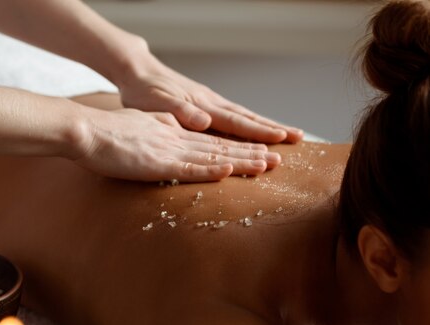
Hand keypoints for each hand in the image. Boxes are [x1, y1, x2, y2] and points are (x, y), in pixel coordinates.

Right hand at [72, 107, 280, 181]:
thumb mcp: (141, 125)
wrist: (86, 130)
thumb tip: (176, 130)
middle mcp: (176, 138)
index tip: (258, 151)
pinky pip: (187, 168)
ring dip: (239, 162)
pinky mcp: (156, 163)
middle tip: (277, 160)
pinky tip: (228, 172)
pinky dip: (209, 171)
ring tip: (266, 165)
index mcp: (172, 131)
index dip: (236, 146)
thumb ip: (161, 129)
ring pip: (210, 157)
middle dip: (249, 154)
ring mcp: (168, 150)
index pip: (210, 140)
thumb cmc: (107, 132)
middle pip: (219, 148)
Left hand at [118, 58, 302, 143]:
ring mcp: (209, 103)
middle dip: (273, 129)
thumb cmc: (144, 90)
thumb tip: (204, 122)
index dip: (258, 132)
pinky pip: (232, 116)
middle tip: (299, 138)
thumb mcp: (158, 103)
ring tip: (286, 134)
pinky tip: (254, 130)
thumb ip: (180, 112)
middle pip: (247, 118)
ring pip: (243, 116)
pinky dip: (248, 124)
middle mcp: (211, 104)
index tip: (281, 139)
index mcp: (202, 106)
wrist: (138, 72)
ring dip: (265, 126)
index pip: (236, 122)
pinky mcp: (204, 105)